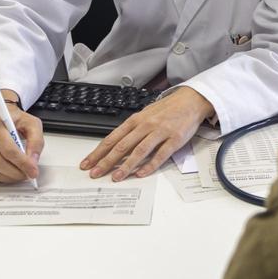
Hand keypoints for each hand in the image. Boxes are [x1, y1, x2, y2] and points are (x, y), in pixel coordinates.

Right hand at [0, 90, 44, 182]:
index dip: (22, 163)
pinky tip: (8, 172)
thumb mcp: (32, 124)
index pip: (8, 149)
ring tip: (19, 174)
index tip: (33, 172)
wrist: (0, 115)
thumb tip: (32, 162)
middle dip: (15, 173)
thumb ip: (36, 142)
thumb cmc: (15, 120)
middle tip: (27, 174)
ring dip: (7, 177)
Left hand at [80, 87, 214, 181]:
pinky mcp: (174, 139)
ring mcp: (160, 132)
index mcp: (135, 120)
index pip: (112, 138)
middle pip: (122, 146)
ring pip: (139, 151)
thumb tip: (115, 145)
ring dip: (126, 166)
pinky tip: (141, 174)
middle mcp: (145, 125)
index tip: (87, 164)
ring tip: (116, 177)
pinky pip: (160, 154)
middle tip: (95, 174)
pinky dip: (150, 165)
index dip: (98, 152)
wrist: (190, 101)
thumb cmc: (166, 109)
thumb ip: (132, 129)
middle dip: (106, 161)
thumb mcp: (145, 115)